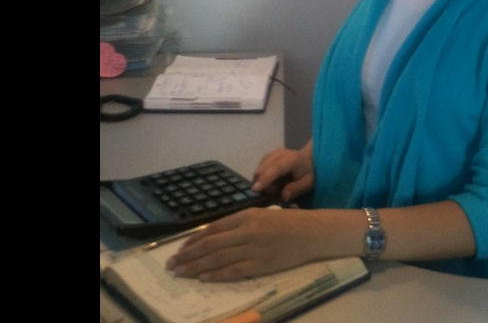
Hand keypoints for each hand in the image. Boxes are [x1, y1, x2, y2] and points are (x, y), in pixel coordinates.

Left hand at [166, 207, 314, 280]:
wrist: (312, 232)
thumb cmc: (287, 221)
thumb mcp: (262, 214)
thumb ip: (240, 223)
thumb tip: (213, 236)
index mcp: (248, 215)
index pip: (214, 228)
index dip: (194, 239)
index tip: (180, 248)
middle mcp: (249, 230)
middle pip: (212, 244)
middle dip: (189, 255)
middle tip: (172, 264)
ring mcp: (255, 248)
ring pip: (219, 258)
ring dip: (197, 266)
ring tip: (181, 273)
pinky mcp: (262, 264)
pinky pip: (234, 271)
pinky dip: (217, 274)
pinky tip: (203, 277)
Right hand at [251, 142, 313, 203]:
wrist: (309, 159)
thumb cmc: (308, 172)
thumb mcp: (307, 183)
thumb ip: (296, 189)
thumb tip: (284, 196)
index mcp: (293, 159)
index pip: (277, 168)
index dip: (266, 178)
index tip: (256, 189)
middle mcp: (282, 153)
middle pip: (264, 168)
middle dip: (263, 183)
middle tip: (272, 193)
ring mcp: (274, 152)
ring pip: (260, 168)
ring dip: (262, 180)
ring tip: (273, 188)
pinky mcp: (270, 154)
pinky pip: (260, 167)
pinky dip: (262, 176)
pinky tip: (269, 182)